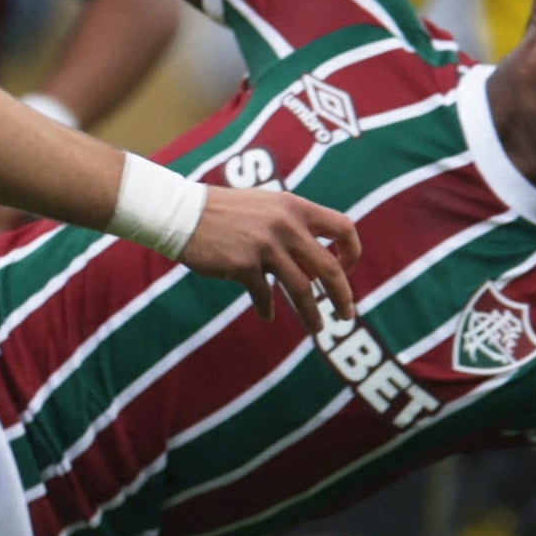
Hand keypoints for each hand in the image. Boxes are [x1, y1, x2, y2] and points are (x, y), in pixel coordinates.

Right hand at [178, 186, 360, 330]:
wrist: (183, 212)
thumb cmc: (227, 212)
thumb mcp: (267, 208)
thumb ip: (294, 231)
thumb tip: (316, 271)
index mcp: (296, 207)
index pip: (344, 228)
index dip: (352, 252)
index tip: (347, 270)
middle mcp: (286, 225)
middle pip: (330, 268)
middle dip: (342, 295)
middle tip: (347, 315)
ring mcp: (265, 246)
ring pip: (302, 289)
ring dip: (312, 313)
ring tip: (318, 328)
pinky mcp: (243, 265)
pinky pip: (264, 295)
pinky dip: (267, 308)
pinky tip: (268, 314)